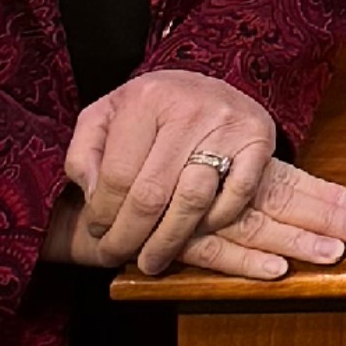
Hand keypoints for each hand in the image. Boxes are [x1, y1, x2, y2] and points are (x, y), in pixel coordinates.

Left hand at [60, 67, 287, 276]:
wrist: (203, 84)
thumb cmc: (150, 109)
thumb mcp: (104, 116)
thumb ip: (84, 154)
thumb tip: (95, 197)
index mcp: (146, 97)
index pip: (118, 175)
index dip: (103, 214)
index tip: (98, 233)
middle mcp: (190, 107)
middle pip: (153, 194)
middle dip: (130, 236)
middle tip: (117, 256)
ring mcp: (229, 123)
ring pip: (193, 201)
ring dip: (168, 241)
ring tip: (151, 260)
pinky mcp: (260, 139)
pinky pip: (236, 196)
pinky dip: (215, 222)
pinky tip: (196, 231)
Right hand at [158, 157, 345, 280]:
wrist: (87, 175)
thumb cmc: (148, 145)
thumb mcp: (204, 147)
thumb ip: (254, 168)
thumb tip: (328, 198)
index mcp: (230, 156)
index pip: (283, 179)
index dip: (320, 194)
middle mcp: (216, 181)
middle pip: (275, 202)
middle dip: (319, 218)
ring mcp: (194, 212)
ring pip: (249, 227)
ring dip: (291, 241)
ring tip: (331, 253)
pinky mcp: (168, 237)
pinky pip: (208, 251)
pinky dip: (243, 263)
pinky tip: (276, 272)